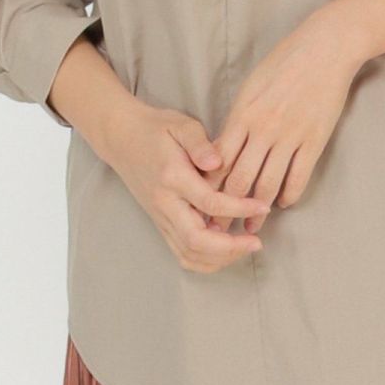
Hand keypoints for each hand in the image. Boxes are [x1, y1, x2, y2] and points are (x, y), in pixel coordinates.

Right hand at [105, 99, 271, 273]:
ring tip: (245, 247)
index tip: (262, 206)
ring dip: (220, 258)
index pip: (209, 202)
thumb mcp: (180, 125)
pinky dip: (205, 260)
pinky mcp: (160, 224)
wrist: (121, 138)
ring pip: (188, 254)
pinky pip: (181, 253)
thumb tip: (218, 162)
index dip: (239, 208)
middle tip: (257, 242)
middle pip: (196, 240)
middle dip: (230, 248)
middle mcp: (164, 203)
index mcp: (173, 177)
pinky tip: (225, 250)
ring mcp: (160, 217)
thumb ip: (200, 143)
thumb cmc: (156, 128)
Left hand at [201, 13, 367, 234]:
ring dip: (257, 211)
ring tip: (251, 228)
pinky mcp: (314, 140)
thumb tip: (224, 147)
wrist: (324, 48)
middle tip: (218, 232)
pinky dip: (289, 195)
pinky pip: (298, 177)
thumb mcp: (250, 86)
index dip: (208, 188)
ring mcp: (290, 136)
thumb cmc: (284, 61)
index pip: (218, 161)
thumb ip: (238, 117)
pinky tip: (284, 203)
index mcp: (243, 114)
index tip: (200, 207)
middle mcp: (263, 129)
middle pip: (239, 180)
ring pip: (268, 185)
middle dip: (226, 210)